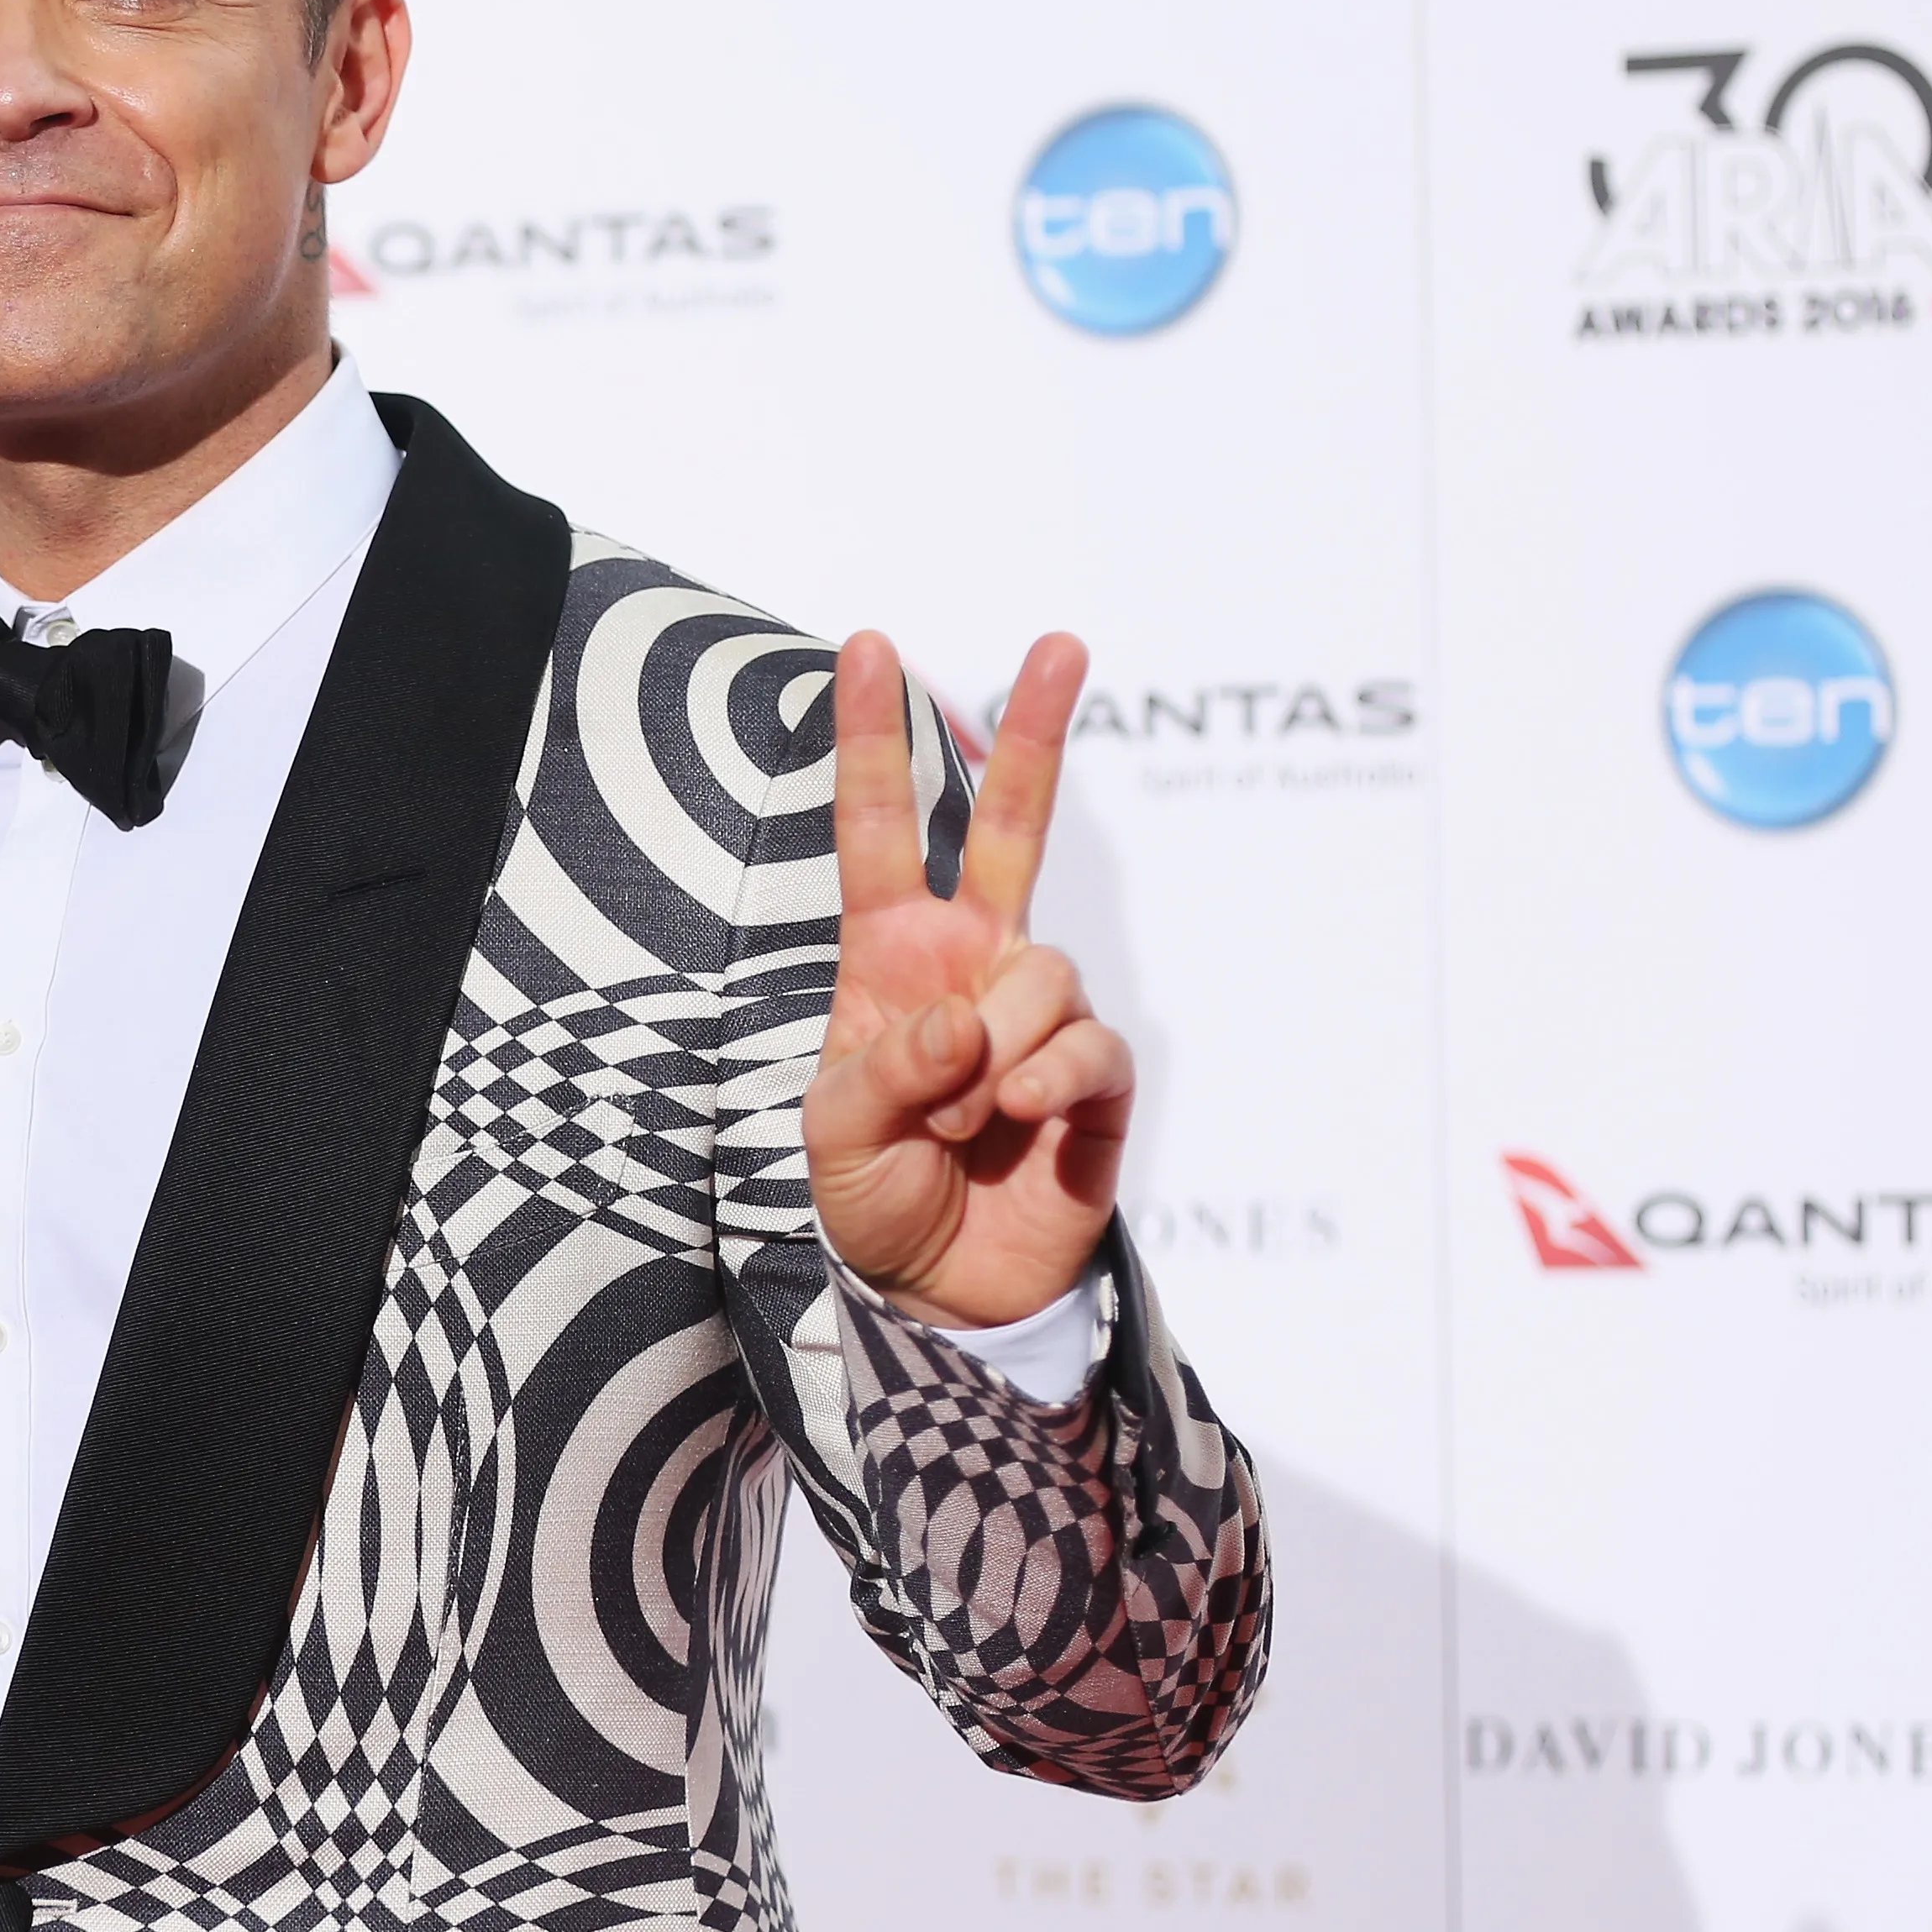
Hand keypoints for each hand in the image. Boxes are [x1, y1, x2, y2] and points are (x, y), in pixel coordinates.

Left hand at [801, 632, 1133, 1331]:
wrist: (941, 1288)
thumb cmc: (876, 1194)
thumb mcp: (837, 1133)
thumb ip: (887, 1068)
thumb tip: (964, 1018)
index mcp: (891, 955)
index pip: (881, 830)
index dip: (874, 741)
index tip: (866, 645)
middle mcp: (973, 963)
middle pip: (1010, 826)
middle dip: (1037, 732)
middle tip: (1061, 643)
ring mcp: (1038, 1015)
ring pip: (1041, 974)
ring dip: (991, 1056)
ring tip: (959, 1121)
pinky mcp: (1094, 1077)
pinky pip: (1084, 1048)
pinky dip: (1044, 1084)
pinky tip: (1017, 1123)